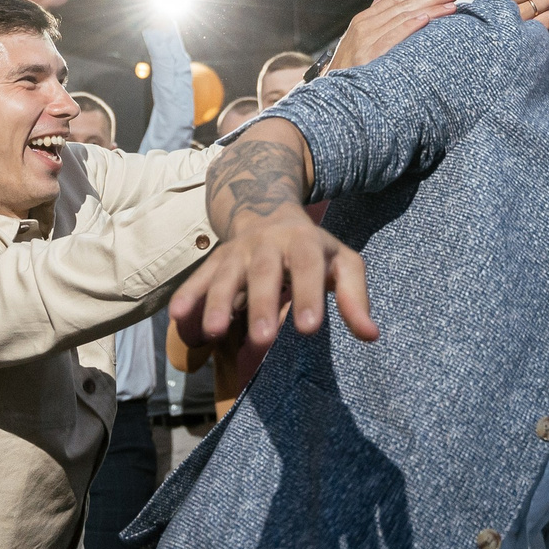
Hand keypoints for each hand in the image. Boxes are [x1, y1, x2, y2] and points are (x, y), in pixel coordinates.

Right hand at [170, 201, 378, 352]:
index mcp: (303, 242)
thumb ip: (355, 297)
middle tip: (264, 339)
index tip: (309, 328)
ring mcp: (237, 253)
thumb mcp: (342, 263)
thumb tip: (371, 335)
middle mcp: (267, 244)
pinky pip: (198, 279)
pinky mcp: (215, 263)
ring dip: (216, 303)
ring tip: (213, 332)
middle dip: (262, 305)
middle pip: (263, 272)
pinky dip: (187, 297)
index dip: (308, 294)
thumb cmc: (313, 249)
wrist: (266, 209)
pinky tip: (178, 318)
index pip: (306, 266)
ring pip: (225, 276)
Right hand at [330, 0, 456, 73]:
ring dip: (428, 9)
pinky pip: (393, 37)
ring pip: (402, 18)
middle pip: (402, 6)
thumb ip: (373, 19)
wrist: (336, 96)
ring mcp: (365, 40)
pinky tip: (426, 20)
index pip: (395, 0)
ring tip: (449, 6)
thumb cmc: (351, 69)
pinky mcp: (369, 55)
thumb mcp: (358, 40)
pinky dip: (409, 26)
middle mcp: (364, 26)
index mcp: (363, 21)